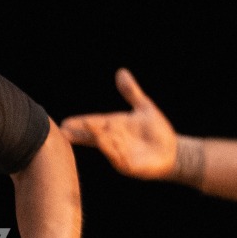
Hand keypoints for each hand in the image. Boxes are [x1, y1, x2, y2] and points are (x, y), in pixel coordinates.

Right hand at [62, 68, 179, 178]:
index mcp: (114, 126)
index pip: (93, 124)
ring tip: (93, 132)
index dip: (80, 123)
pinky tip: (108, 145)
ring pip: (107, 146)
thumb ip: (130, 91)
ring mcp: (120, 154)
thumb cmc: (157, 130)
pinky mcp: (130, 166)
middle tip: (64, 132)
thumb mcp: (144, 107)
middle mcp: (113, 140)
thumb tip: (121, 71)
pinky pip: (119, 159)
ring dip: (100, 140)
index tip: (64, 123)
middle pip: (94, 136)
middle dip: (81, 135)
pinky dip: (114, 152)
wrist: (172, 151)